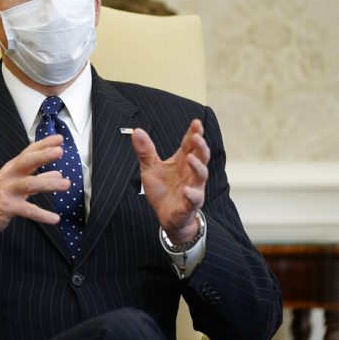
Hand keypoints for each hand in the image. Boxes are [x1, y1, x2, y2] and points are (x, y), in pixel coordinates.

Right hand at [0, 135, 67, 250]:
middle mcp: (9, 176)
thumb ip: (37, 179)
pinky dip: (42, 214)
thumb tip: (58, 174)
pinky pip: (27, 210)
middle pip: (26, 161)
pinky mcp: (7, 207)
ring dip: (49, 183)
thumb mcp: (16, 185)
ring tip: (66, 184)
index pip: (29, 152)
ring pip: (29, 184)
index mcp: (12, 169)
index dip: (44, 144)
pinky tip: (54, 218)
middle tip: (60, 151)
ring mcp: (7, 191)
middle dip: (43, 155)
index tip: (59, 138)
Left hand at [131, 119, 209, 243]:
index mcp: (182, 161)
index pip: (190, 145)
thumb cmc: (162, 190)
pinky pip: (194, 199)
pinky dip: (191, 194)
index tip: (196, 122)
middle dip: (201, 146)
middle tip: (197, 135)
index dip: (194, 133)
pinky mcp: (189, 205)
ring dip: (198, 166)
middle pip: (201, 156)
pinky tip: (186, 190)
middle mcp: (191, 173)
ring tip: (191, 158)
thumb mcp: (150, 168)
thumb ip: (145, 151)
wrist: (166, 217)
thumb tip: (136, 131)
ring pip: (201, 175)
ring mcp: (193, 188)